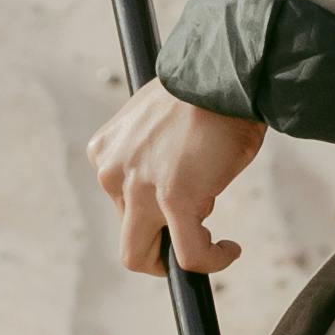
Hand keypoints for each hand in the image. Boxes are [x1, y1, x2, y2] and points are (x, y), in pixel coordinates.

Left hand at [88, 82, 266, 276]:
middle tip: (191, 238)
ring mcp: (139, 189)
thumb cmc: (203, 94)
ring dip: (179, 258)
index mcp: (106, 153)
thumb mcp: (159, 125)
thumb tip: (177, 180)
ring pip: (143, 255)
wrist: (223, 75)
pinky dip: (211, 259)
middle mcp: (112, 172)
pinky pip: (189, 255)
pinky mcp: (172, 200)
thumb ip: (153, 156)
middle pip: (126, 237)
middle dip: (158, 246)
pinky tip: (229, 249)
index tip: (185, 206)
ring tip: (215, 245)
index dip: (156, 211)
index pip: (122, 203)